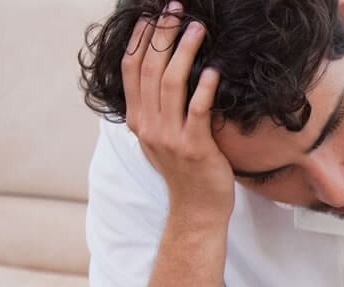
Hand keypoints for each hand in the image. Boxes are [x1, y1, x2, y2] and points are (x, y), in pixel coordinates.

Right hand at [121, 2, 233, 221]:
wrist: (196, 209)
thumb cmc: (184, 170)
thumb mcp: (159, 136)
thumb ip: (154, 108)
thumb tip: (159, 71)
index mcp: (136, 119)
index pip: (131, 69)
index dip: (140, 39)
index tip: (151, 15)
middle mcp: (147, 125)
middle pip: (149, 68)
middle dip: (162, 35)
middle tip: (176, 10)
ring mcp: (169, 137)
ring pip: (170, 83)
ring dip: (184, 52)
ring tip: (198, 29)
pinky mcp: (194, 147)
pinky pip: (196, 110)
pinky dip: (203, 88)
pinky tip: (212, 70)